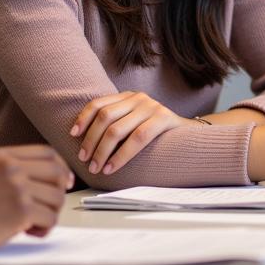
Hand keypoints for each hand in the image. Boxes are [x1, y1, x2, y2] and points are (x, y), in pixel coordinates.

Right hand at [0, 146, 74, 256]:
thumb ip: (10, 168)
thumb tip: (45, 178)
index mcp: (3, 155)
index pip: (47, 153)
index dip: (61, 167)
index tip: (64, 181)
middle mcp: (13, 167)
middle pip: (57, 172)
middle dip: (60, 191)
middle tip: (51, 206)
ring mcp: (18, 187)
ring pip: (57, 198)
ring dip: (51, 213)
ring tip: (33, 223)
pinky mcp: (22, 210)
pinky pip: (51, 218)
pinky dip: (45, 228)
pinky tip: (29, 232)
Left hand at [70, 91, 196, 175]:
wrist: (191, 134)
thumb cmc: (156, 134)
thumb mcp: (134, 122)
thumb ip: (116, 123)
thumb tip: (83, 142)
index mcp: (127, 96)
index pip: (98, 104)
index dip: (83, 118)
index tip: (72, 135)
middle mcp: (138, 98)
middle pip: (104, 117)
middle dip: (90, 140)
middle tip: (84, 159)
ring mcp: (151, 107)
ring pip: (117, 129)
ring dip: (102, 151)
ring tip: (96, 167)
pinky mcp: (164, 119)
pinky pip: (137, 139)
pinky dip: (121, 156)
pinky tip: (113, 167)